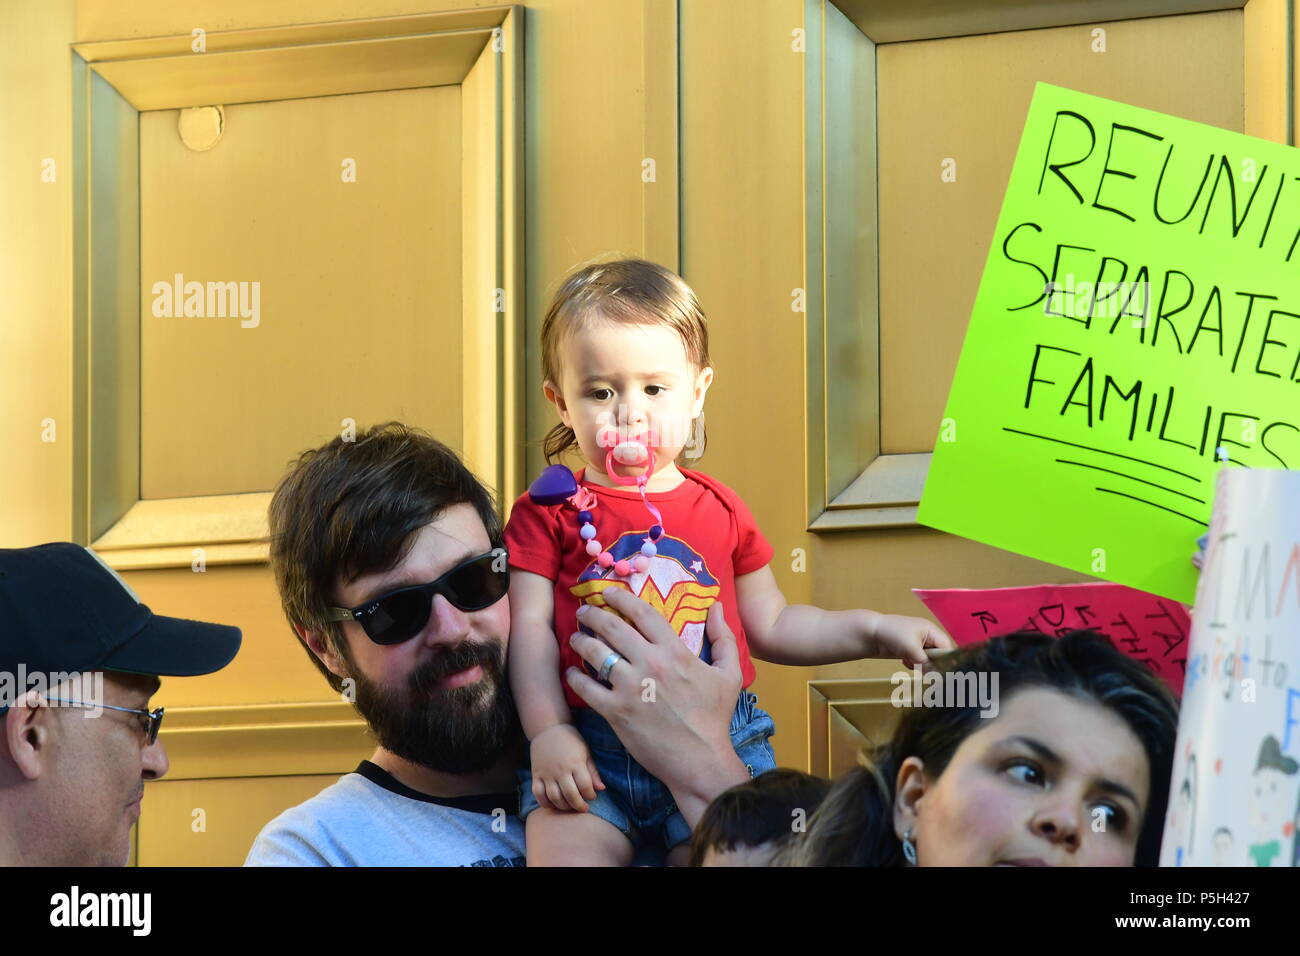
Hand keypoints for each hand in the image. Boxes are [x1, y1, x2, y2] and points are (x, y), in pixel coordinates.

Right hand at [528, 723, 604, 812]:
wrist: (548, 729)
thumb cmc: (571, 740)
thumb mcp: (585, 752)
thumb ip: (592, 772)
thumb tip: (601, 789)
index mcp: (575, 763)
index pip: (585, 786)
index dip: (590, 795)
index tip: (592, 796)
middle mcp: (561, 770)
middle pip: (570, 795)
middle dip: (579, 805)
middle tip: (583, 808)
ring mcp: (547, 773)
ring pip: (554, 797)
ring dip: (564, 806)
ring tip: (570, 806)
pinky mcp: (536, 775)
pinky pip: (538, 794)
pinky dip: (544, 803)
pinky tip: (552, 804)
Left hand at [563, 588, 747, 825]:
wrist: (700, 761)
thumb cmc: (714, 717)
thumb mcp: (729, 674)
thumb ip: (723, 638)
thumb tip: (717, 606)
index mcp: (674, 651)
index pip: (642, 612)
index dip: (621, 597)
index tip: (608, 593)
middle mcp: (649, 664)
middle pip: (611, 626)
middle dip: (592, 614)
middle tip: (584, 611)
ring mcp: (629, 688)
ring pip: (594, 652)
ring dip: (580, 640)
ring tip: (576, 638)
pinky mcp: (615, 712)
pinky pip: (586, 687)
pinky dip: (574, 676)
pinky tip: (572, 672)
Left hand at [869, 613, 954, 668]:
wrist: (870, 633)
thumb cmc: (892, 634)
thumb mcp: (912, 649)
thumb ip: (926, 663)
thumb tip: (937, 677)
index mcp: (931, 631)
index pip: (946, 647)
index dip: (946, 660)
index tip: (943, 673)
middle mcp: (926, 636)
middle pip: (938, 655)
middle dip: (931, 664)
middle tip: (924, 671)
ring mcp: (917, 643)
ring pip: (927, 660)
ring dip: (920, 665)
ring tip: (910, 662)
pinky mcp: (908, 649)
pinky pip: (917, 661)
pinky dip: (912, 664)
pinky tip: (904, 661)